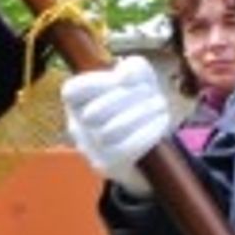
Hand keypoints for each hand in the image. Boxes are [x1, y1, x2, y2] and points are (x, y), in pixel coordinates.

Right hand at [61, 58, 172, 189]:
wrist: (150, 149)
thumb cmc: (140, 107)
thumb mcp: (140, 80)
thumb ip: (134, 68)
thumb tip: (125, 76)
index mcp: (76, 102)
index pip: (73, 91)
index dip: (97, 82)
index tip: (122, 80)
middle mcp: (76, 127)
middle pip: (95, 111)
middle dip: (128, 97)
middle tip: (152, 93)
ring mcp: (90, 150)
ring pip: (109, 131)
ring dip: (141, 114)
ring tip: (161, 105)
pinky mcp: (108, 166)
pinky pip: (125, 149)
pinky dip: (147, 132)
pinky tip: (161, 121)